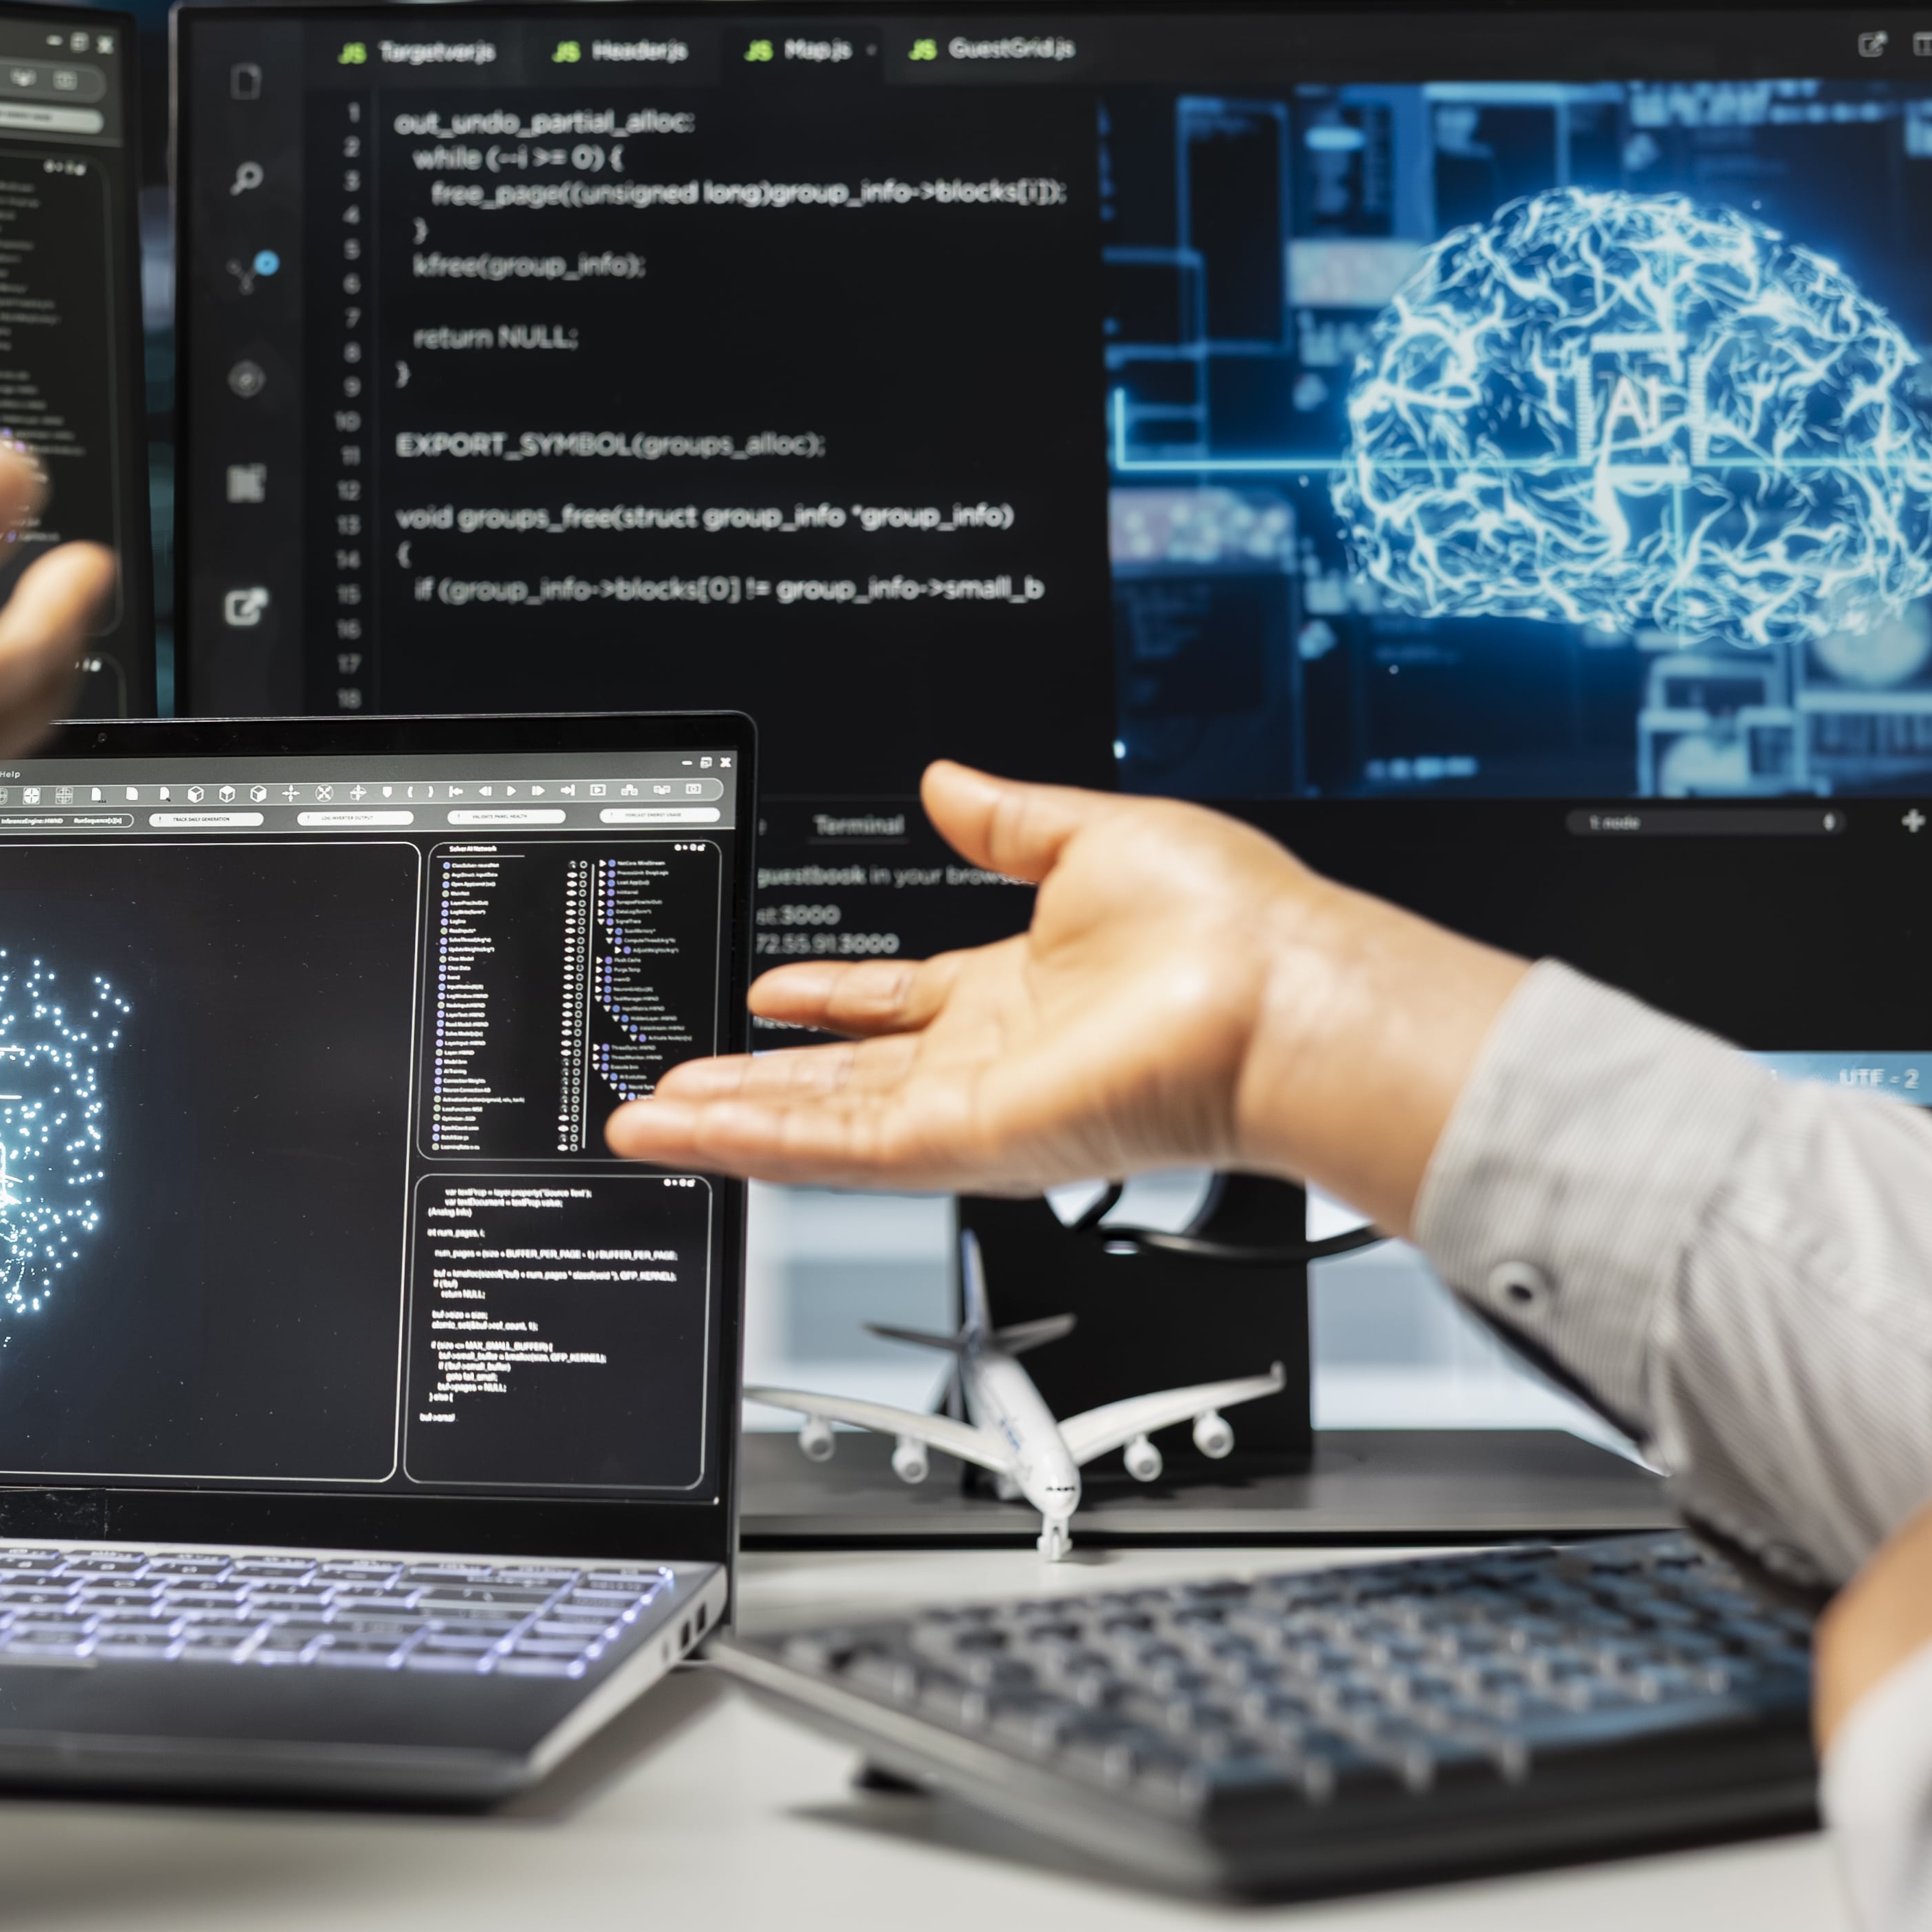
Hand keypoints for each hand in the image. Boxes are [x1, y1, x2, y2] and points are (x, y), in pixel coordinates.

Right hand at [604, 762, 1525, 1231]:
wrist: (1283, 995)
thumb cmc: (1233, 926)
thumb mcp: (1094, 836)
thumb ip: (1008, 819)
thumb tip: (952, 782)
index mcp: (1018, 986)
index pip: (894, 1003)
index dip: (826, 999)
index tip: (767, 994)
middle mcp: (991, 1055)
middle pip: (841, 1077)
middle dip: (752, 1081)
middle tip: (674, 1081)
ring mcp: (977, 1107)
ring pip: (824, 1124)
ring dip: (730, 1123)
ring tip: (647, 1120)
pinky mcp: (971, 1142)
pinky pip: (844, 1149)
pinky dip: (762, 1144)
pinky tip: (699, 1135)